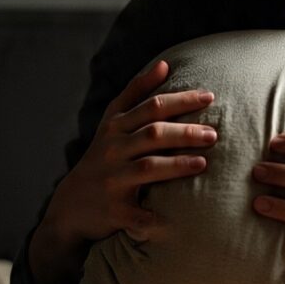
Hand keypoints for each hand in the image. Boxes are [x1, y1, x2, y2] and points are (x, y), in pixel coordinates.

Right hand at [43, 60, 216, 247]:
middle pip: (152, 134)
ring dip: (176, 165)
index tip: (209, 97)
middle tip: (213, 134)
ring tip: (203, 163)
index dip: (181, 100)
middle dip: (185, 132)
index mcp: (115, 127)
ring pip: (147, 168)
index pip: (151, 107)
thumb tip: (166, 63)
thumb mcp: (112, 123)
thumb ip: (137, 93)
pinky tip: (172, 220)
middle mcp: (112, 149)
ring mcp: (112, 179)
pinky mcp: (113, 209)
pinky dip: (152, 218)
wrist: (70, 206)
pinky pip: (136, 214)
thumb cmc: (103, 158)